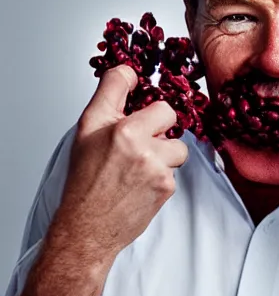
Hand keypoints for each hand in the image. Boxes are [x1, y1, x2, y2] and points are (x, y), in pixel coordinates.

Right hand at [54, 65, 187, 257]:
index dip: (151, 111)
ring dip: (163, 155)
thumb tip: (129, 70)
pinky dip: (161, 176)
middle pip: (171, 121)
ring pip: (177, 148)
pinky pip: (174, 172)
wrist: (88, 224)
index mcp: (124, 130)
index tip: (143, 115)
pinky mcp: (166, 189)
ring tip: (137, 167)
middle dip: (158, 130)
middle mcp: (143, 149)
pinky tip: (140, 184)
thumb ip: (110, 92)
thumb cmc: (85, 179)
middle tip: (137, 145)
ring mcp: (158, 170)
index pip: (159, 103)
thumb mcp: (88, 128)